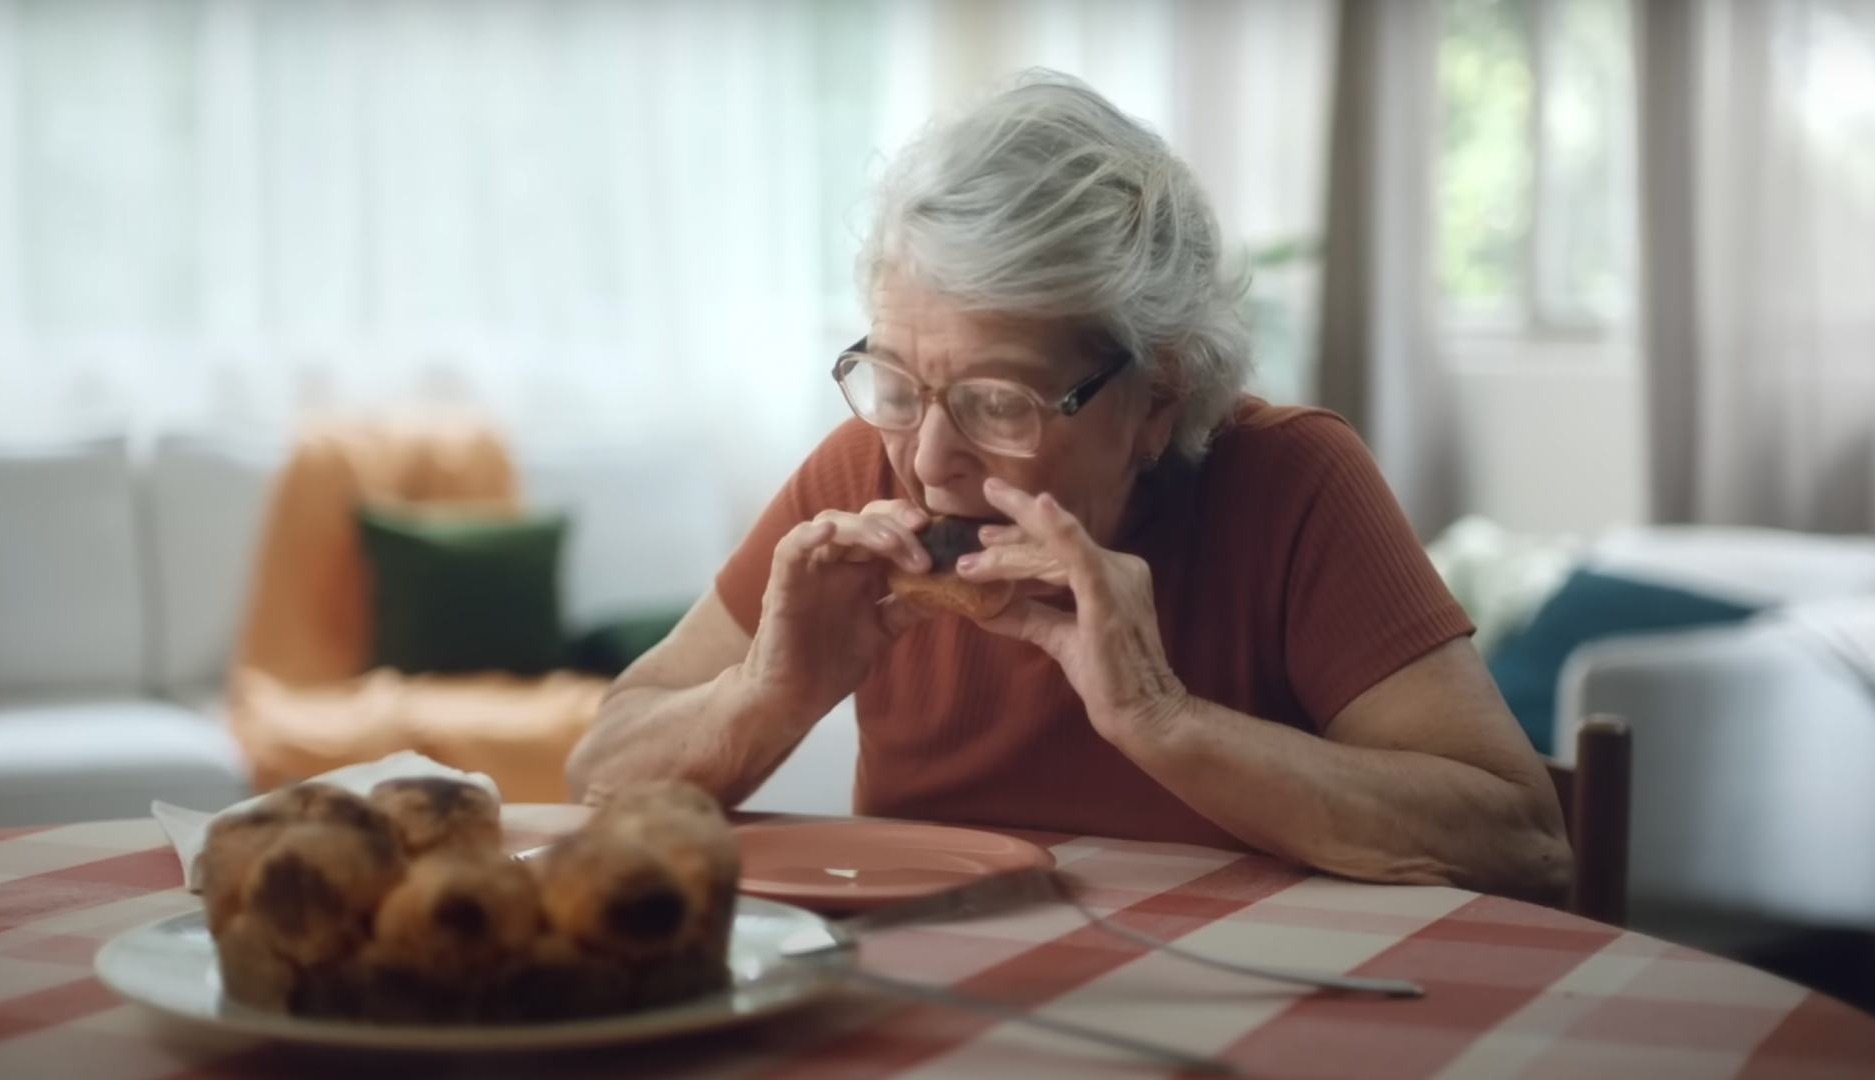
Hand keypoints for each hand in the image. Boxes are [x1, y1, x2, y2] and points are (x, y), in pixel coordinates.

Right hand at [743, 499, 931, 721]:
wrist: (794, 699)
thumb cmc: (832, 663)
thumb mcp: (881, 631)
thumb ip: (908, 607)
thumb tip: (949, 590)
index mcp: (859, 569)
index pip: (886, 527)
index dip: (910, 524)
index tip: (938, 533)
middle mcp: (835, 561)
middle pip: (865, 518)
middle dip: (895, 522)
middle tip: (923, 536)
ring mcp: (809, 569)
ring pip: (833, 524)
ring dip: (865, 529)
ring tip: (892, 545)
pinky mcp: (783, 583)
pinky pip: (791, 549)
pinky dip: (808, 536)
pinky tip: (828, 533)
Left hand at [957, 478, 1189, 743]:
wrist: (1142, 712)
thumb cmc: (1108, 677)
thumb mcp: (1059, 638)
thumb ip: (1028, 617)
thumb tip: (985, 609)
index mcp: (1110, 573)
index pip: (1061, 545)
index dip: (1023, 536)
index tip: (988, 536)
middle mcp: (1119, 567)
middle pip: (1056, 541)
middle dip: (1014, 531)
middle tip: (979, 526)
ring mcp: (1116, 578)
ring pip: (1052, 552)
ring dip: (1009, 554)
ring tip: (975, 558)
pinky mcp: (1108, 596)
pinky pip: (1079, 557)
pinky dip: (1058, 531)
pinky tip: (1039, 506)